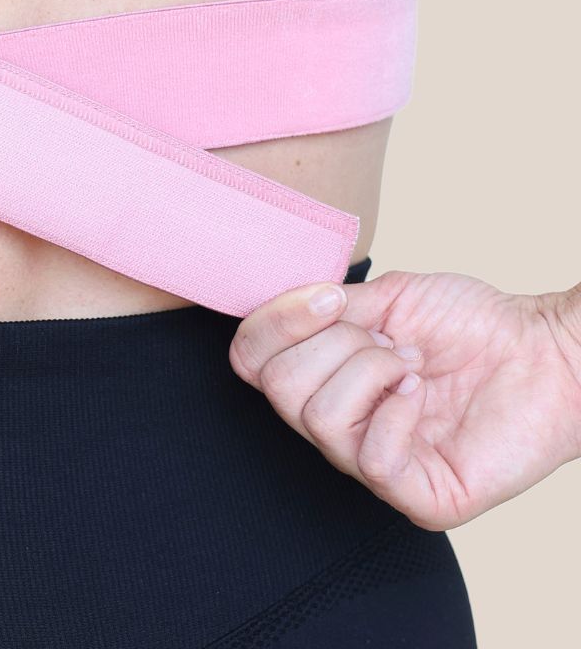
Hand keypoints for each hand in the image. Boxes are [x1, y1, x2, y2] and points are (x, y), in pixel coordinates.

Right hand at [228, 267, 580, 531]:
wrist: (544, 350)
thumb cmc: (471, 322)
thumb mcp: (385, 296)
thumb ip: (324, 306)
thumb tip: (275, 306)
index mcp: (323, 377)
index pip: (250, 360)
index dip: (276, 321)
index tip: (332, 298)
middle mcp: (339, 428)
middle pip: (277, 388)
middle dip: (335, 345)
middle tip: (390, 340)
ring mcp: (374, 467)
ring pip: (321, 418)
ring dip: (371, 371)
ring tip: (412, 366)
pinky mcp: (418, 498)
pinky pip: (374, 460)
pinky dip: (397, 412)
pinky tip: (422, 395)